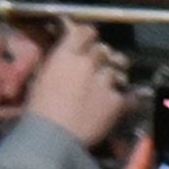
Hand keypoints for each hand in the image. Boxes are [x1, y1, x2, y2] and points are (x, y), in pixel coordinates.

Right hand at [23, 21, 130, 147]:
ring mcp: (105, 82)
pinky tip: (123, 103)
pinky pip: (129, 95)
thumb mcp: (42, 77)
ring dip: (114, 77)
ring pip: (118, 71)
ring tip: (109, 86)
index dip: (89, 35)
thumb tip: (66, 58)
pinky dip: (127, 99)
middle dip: (102, 57)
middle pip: (104, 50)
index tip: (89, 42)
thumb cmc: (40, 109)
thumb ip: (59, 63)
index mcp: (66, 54)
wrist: (53, 136)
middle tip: (98, 67)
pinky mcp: (117, 101)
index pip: (86, 31)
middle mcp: (88, 63)